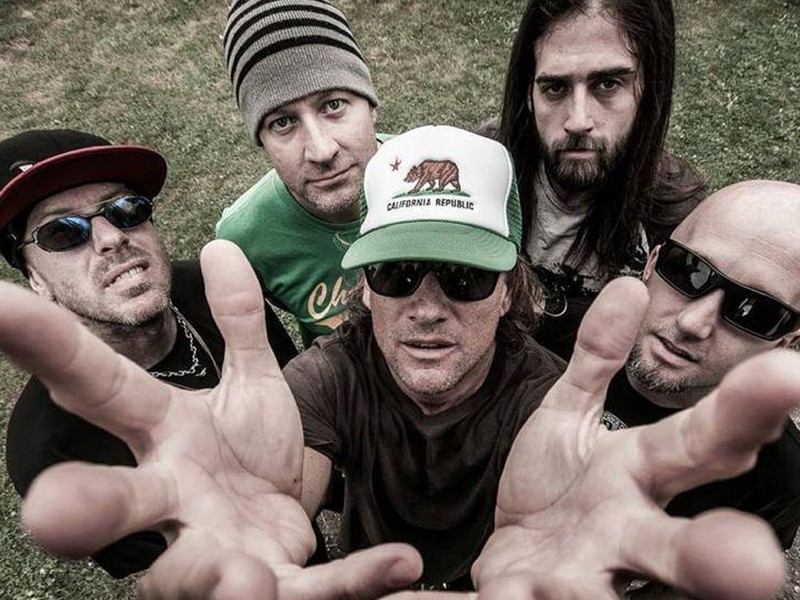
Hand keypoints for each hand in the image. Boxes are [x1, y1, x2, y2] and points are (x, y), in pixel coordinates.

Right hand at [1, 240, 421, 599]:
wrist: (283, 521)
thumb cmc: (250, 456)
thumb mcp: (251, 385)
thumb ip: (241, 324)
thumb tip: (221, 248)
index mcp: (160, 437)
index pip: (98, 384)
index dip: (44, 345)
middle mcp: (173, 501)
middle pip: (119, 505)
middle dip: (90, 510)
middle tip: (54, 513)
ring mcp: (219, 553)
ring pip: (198, 574)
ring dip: (219, 581)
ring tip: (245, 581)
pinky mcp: (281, 585)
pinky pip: (313, 589)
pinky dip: (355, 581)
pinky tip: (398, 566)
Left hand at [471, 277, 795, 599]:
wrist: (509, 555)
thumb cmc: (553, 488)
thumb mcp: (570, 414)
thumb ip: (594, 358)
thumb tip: (627, 287)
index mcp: (640, 474)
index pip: (703, 442)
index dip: (744, 412)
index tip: (786, 376)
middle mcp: (622, 531)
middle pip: (679, 545)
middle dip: (715, 554)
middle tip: (752, 561)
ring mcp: (578, 574)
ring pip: (603, 592)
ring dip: (599, 596)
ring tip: (576, 591)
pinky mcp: (526, 597)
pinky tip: (505, 598)